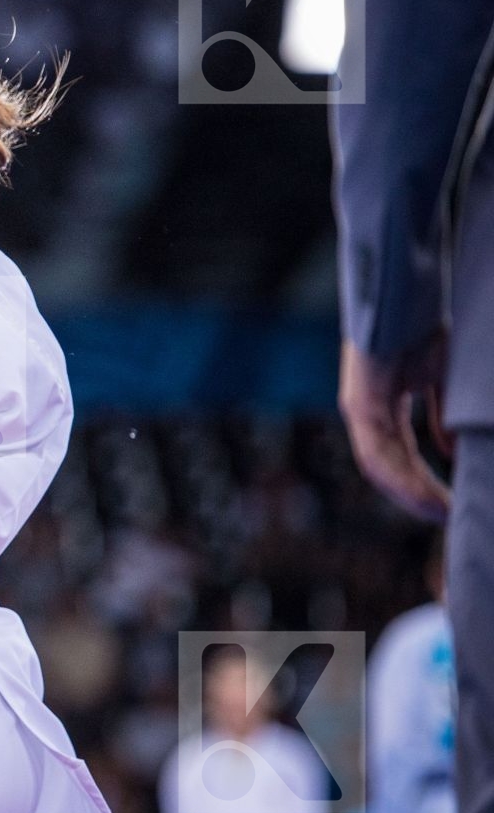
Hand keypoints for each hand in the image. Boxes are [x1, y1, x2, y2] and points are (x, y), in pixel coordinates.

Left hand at [338, 338, 450, 521]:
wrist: (407, 289)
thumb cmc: (425, 327)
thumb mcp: (442, 381)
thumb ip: (444, 418)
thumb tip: (454, 455)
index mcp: (385, 409)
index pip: (404, 460)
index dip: (427, 487)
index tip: (453, 510)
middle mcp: (368, 414)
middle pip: (390, 470)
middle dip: (420, 500)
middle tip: (451, 523)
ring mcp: (359, 409)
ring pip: (380, 469)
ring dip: (412, 496)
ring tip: (443, 516)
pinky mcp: (358, 402)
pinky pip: (376, 451)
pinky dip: (401, 479)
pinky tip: (425, 497)